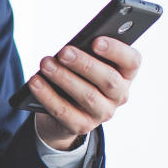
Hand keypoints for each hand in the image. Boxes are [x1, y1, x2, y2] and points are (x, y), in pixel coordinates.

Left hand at [28, 37, 142, 149]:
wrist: (67, 111)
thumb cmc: (80, 76)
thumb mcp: (87, 63)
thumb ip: (87, 53)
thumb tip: (70, 49)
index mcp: (126, 74)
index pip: (132, 61)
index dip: (116, 50)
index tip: (96, 41)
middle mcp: (120, 96)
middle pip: (108, 79)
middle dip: (84, 64)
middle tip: (63, 52)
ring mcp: (103, 113)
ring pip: (87, 96)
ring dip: (64, 78)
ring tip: (46, 64)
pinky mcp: (82, 126)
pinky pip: (64, 111)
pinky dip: (48, 96)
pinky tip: (35, 82)